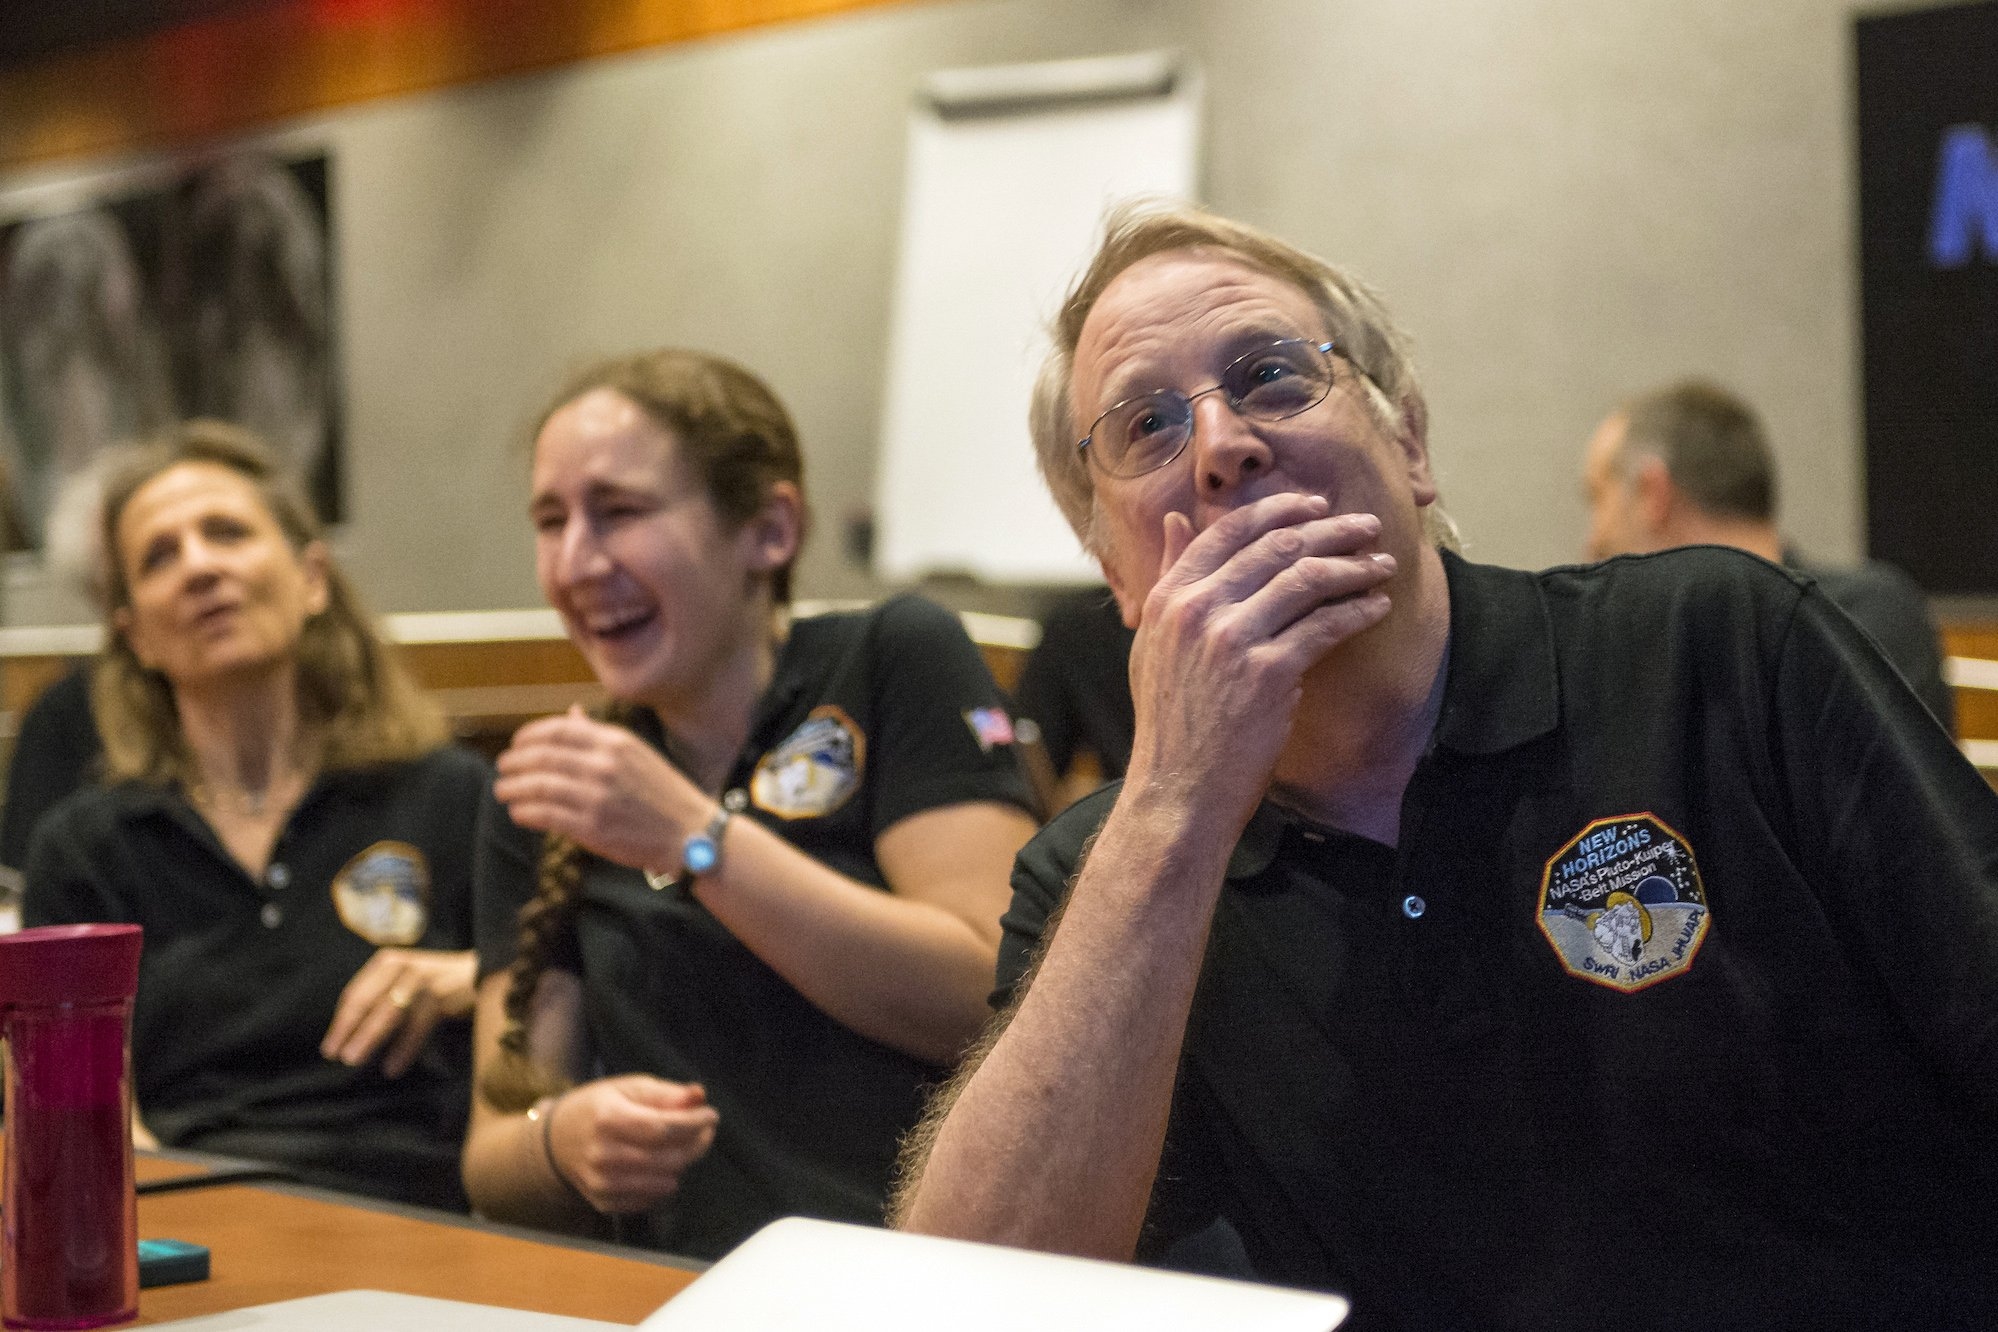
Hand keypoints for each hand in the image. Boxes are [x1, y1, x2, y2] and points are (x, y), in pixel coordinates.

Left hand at [322, 947, 476, 1076]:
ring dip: (370, 1039)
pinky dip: (403, 1048)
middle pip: (368, 1003)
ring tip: (355, 1060)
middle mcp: (402, 966)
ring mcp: (422, 979)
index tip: (330, 1047)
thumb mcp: (403, 980)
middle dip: (350, 1032)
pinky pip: (417, 1026)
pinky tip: (392, 1067)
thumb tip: (350, 1033)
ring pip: (390, 1014)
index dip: (341, 1022)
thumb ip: (380, 996)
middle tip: (338, 1056)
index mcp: (386, 963)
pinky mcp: (441, 994)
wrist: (480, 972)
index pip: (355, 994)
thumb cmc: (435, 982)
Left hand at [493, 708, 703, 871]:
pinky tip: (519, 812)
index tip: (517, 744)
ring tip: (503, 791)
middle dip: (514, 762)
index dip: (529, 736)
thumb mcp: (636, 753)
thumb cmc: (663, 793)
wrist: (689, 833)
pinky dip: (525, 812)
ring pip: (538, 786)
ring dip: (513, 788)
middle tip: (503, 768)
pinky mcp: (592, 827)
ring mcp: (597, 797)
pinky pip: (546, 815)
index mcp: (615, 742)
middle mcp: (604, 765)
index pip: (558, 730)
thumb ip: (599, 734)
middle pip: (542, 757)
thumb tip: (571, 714)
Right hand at [546, 1075, 719, 1213]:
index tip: (711, 1115)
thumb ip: (666, 1094)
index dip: (694, 1123)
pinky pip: (650, 1199)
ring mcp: (601, 1182)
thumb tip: (699, 1096)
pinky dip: (664, 1183)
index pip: (662, 1128)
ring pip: (664, 1181)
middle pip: (668, 1157)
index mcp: (608, 1119)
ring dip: (683, 1163)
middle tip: (704, 1130)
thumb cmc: (599, 1107)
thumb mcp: (629, 1088)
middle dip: (696, 1143)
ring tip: (683, 1146)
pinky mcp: (603, 1201)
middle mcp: (602, 1154)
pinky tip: (662, 1166)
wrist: (556, 1140)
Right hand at [1125, 494, 1394, 826]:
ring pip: (1306, 580)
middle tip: (1366, 526)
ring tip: (1382, 563)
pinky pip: (1325, 626)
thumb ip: (1169, 577)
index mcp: (1169, 597)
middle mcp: (1197, 610)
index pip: (1229, 531)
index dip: (1279, 510)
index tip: (1314, 505)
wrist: (1178, 788)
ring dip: (1353, 566)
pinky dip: (1357, 611)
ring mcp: (1232, 640)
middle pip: (1276, 548)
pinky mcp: (1268, 673)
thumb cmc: (1170, 719)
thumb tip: (1180, 520)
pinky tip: (1378, 607)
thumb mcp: (1154, 640)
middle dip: (1330, 530)